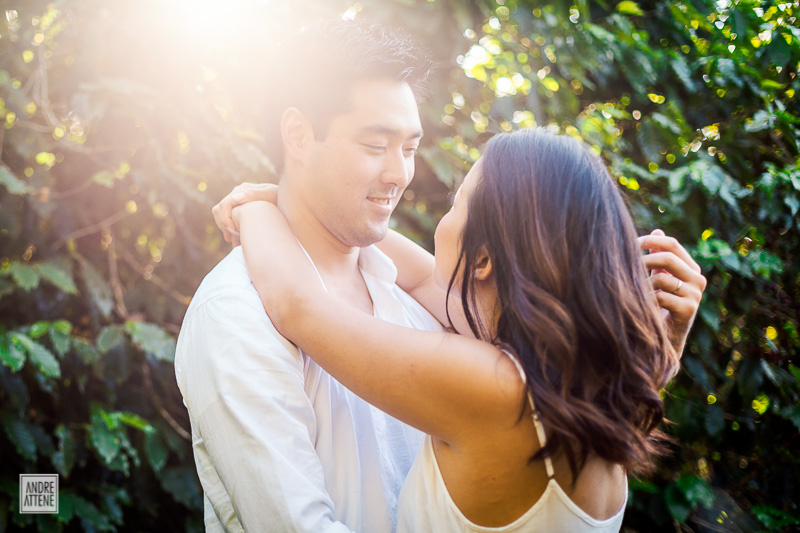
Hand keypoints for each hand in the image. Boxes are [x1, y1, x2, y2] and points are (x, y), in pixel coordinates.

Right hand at [212, 182, 278, 245]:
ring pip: (220, 214)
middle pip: (219, 210)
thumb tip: (237, 196)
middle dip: (224, 225)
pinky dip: (228, 228)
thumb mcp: (271, 196)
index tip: (236, 232)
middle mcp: (237, 193)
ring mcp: (238, 199)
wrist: (287, 201)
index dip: (226, 220)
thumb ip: (254, 194)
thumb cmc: (280, 199)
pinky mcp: (240, 207)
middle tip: (235, 238)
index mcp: (242, 190)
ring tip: (234, 241)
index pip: (224, 205)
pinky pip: (227, 217)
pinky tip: (234, 239)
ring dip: (225, 227)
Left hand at [637, 229, 706, 355]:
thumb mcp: (659, 277)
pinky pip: (660, 296)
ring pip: (662, 278)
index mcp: (691, 268)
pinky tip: (640, 305)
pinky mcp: (688, 310)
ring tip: (633, 291)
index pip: (672, 244)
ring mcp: (695, 295)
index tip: (630, 243)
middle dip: (642, 259)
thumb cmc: (659, 305)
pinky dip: (645, 299)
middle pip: (667, 258)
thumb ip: (659, 256)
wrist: (665, 338)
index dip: (650, 240)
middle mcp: (697, 279)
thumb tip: (657, 229)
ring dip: (641, 283)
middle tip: (625, 266)